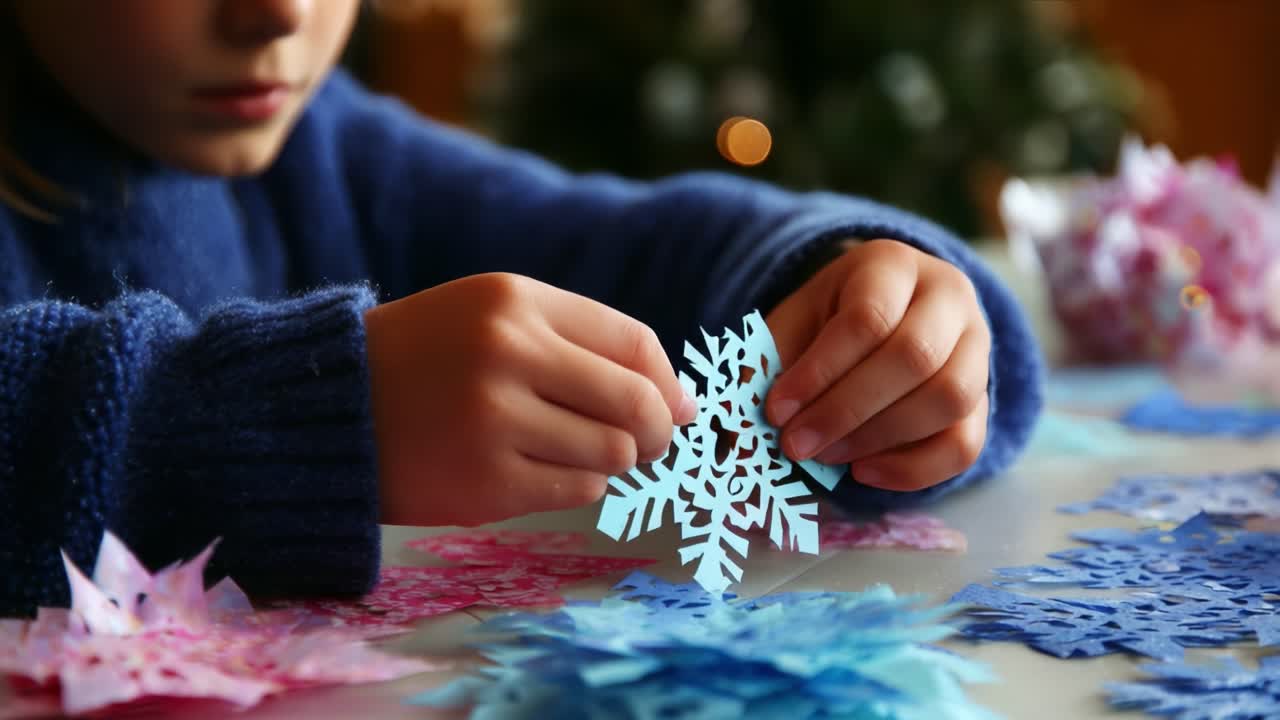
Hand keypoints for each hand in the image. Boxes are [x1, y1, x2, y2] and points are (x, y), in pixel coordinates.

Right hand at [364, 273, 695, 526]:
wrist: (330, 408)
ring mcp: (495, 421)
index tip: (675, 403)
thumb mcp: (494, 317)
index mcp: (515, 302)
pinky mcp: (486, 483)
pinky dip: (578, 484)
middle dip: (658, 429)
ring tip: (576, 449)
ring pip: (614, 453)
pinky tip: (545, 469)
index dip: (668, 381)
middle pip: (637, 403)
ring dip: (613, 459)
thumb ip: (582, 343)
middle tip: (648, 441)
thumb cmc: (426, 359)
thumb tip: (683, 400)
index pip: (635, 344)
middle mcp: (508, 354)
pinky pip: (577, 489)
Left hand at [765, 239, 989, 491]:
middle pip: (915, 358)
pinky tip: (864, 472)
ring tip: (826, 457)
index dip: (820, 371)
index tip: (776, 410)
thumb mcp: (794, 324)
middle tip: (796, 445)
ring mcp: (978, 347)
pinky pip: (965, 442)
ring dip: (879, 439)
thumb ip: (766, 369)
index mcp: (892, 265)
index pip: (868, 319)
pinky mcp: (984, 397)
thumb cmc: (828, 320)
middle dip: (847, 410)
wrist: (884, 312)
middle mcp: (949, 297)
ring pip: (950, 400)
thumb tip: (736, 440)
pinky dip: (914, 469)